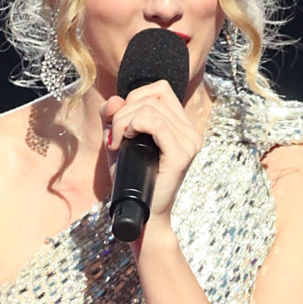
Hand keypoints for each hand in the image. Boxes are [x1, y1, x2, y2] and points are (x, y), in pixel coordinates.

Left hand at [100, 80, 201, 226]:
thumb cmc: (130, 178)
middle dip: (123, 113)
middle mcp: (190, 132)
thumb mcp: (117, 140)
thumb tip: (114, 100)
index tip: (122, 122)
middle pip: (151, 97)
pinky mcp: (181, 155)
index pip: (160, 89)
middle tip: (113, 138)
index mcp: (181, 126)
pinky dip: (133, 126)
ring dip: (123, 122)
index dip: (135, 98)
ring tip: (117, 143)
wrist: (141, 214)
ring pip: (149, 109)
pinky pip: (155, 124)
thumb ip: (112, 118)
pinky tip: (125, 140)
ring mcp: (189, 143)